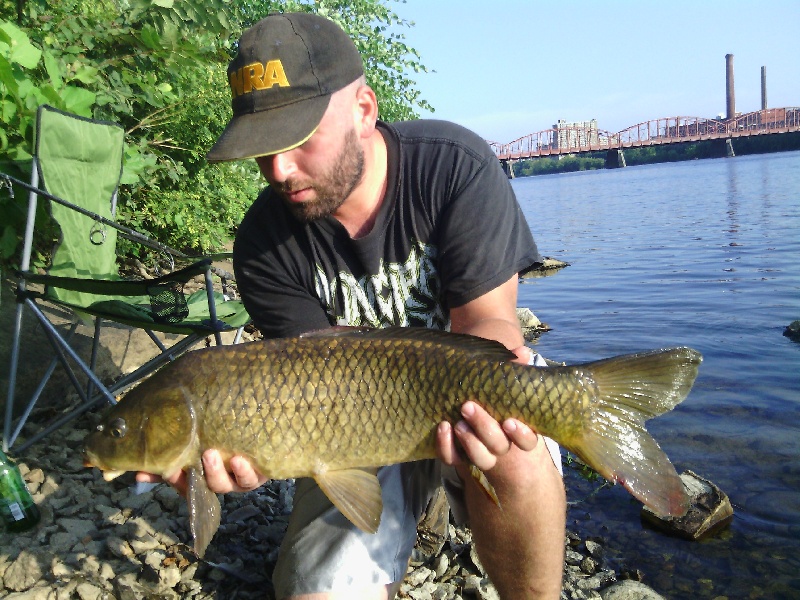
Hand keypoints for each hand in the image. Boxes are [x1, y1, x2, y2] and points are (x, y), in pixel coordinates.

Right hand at [135, 449, 266, 495]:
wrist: (267, 428)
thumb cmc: (229, 436)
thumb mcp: (202, 438)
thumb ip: (175, 448)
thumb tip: (140, 465)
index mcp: (206, 474)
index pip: (185, 482)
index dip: (174, 478)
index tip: (166, 469)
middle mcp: (222, 479)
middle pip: (206, 484)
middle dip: (196, 474)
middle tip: (192, 457)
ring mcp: (240, 478)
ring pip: (228, 485)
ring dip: (217, 472)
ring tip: (212, 455)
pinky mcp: (260, 473)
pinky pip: (252, 479)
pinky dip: (244, 471)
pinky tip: (240, 460)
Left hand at [435, 344, 539, 470]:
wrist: (465, 398)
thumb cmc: (491, 389)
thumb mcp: (502, 378)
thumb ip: (514, 367)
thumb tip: (522, 353)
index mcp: (516, 429)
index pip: (527, 441)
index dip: (521, 435)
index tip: (509, 421)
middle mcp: (499, 444)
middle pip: (498, 447)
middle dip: (484, 429)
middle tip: (468, 407)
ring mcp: (479, 451)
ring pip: (479, 458)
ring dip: (469, 441)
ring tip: (457, 422)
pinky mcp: (458, 453)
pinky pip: (452, 458)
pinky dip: (446, 446)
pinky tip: (442, 426)